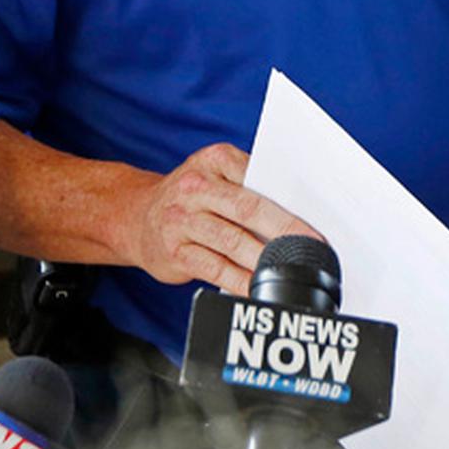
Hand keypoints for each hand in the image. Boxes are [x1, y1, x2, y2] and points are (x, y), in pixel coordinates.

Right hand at [123, 143, 317, 294]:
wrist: (134, 217)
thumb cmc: (191, 199)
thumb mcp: (215, 176)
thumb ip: (250, 187)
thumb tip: (298, 214)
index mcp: (213, 160)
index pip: (257, 176)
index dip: (288, 199)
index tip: (314, 219)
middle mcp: (195, 187)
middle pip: (247, 208)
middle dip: (284, 230)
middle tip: (310, 247)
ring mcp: (181, 220)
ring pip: (231, 241)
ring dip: (263, 259)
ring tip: (288, 270)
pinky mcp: (175, 252)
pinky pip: (214, 268)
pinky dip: (239, 281)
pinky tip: (257, 289)